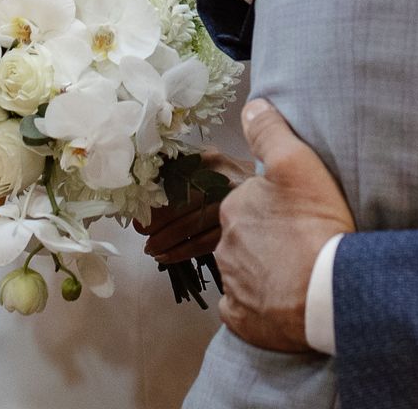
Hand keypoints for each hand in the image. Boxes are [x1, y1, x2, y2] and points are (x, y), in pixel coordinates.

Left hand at [139, 150, 252, 264]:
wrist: (279, 192)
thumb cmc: (237, 179)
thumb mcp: (215, 163)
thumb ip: (187, 166)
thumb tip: (148, 183)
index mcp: (211, 160)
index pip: (174, 178)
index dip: (153, 196)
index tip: (138, 208)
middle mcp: (222, 180)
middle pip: (180, 202)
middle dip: (156, 221)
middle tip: (142, 230)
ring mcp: (232, 207)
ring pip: (189, 225)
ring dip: (164, 239)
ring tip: (150, 248)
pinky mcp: (237, 230)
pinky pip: (202, 244)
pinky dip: (180, 252)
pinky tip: (166, 256)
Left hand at [216, 100, 353, 352]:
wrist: (328, 291)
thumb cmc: (317, 225)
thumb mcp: (298, 164)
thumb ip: (270, 132)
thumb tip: (252, 106)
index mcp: (235, 206)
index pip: (248, 200)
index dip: (273, 205)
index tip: (296, 213)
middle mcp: (225, 244)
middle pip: (244, 235)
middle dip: (264, 238)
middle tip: (298, 242)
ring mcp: (232, 284)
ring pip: (243, 270)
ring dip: (263, 270)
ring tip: (296, 271)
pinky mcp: (242, 318)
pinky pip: (243, 309)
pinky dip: (257, 305)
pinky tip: (279, 300)